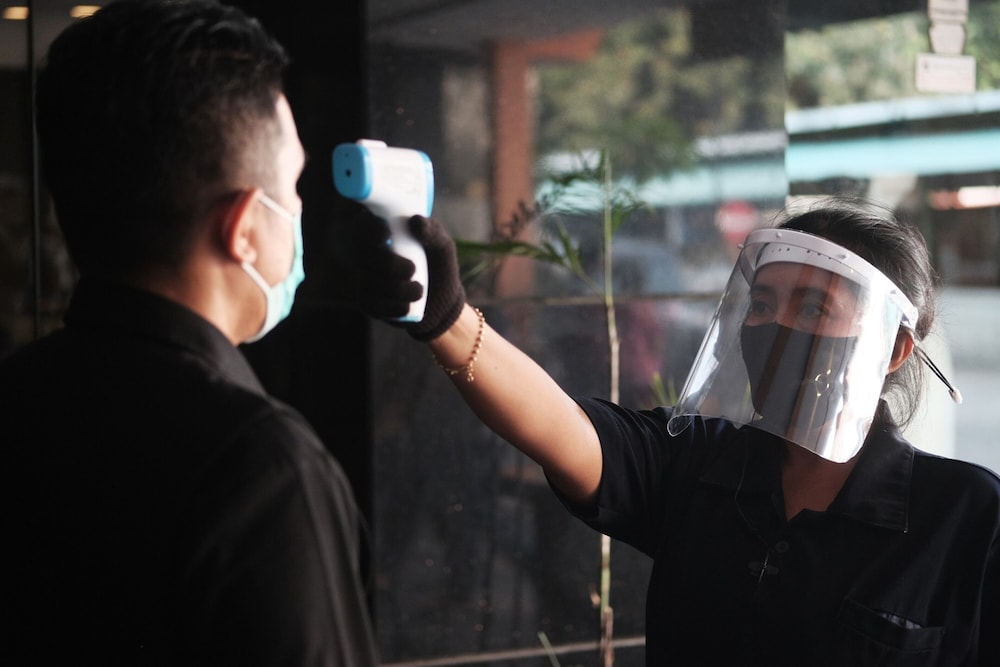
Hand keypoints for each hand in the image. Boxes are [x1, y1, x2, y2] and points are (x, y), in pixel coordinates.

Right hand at [357, 212, 465, 340]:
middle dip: (389, 264)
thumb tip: (415, 221)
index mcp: (383, 233)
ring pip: (370, 283)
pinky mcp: (367, 302)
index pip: (364, 224)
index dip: (371, 228)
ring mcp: (364, 278)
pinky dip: (394, 307)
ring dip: (399, 289)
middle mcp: (367, 254)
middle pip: (364, 255)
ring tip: (419, 290)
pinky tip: (407, 306)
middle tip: (412, 269)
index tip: (387, 234)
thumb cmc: (438, 266)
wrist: (441, 301)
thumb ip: (432, 232)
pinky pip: (372, 305)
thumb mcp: (442, 247)